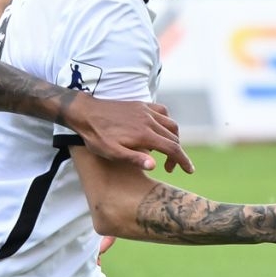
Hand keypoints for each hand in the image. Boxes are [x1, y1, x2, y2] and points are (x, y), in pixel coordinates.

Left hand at [68, 95, 195, 173]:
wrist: (85, 112)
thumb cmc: (97, 136)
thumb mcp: (112, 153)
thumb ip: (133, 159)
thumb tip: (154, 166)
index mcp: (144, 134)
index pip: (172, 148)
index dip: (183, 161)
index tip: (189, 170)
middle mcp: (149, 120)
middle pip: (174, 137)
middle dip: (177, 154)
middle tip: (169, 168)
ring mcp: (146, 111)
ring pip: (171, 124)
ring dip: (174, 139)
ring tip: (166, 152)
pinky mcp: (141, 105)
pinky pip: (163, 112)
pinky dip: (167, 122)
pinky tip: (161, 130)